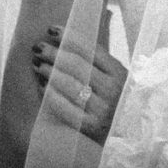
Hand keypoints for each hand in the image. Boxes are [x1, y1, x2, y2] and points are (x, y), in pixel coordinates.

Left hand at [31, 19, 126, 145]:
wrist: (130, 137)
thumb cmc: (118, 104)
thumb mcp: (118, 81)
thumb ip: (99, 65)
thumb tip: (67, 43)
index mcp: (120, 74)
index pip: (91, 50)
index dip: (69, 38)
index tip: (52, 30)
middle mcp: (113, 90)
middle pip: (78, 65)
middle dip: (54, 53)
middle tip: (38, 47)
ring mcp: (102, 109)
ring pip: (70, 84)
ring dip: (49, 72)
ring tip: (37, 64)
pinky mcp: (91, 126)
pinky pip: (65, 107)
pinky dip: (51, 94)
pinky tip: (41, 86)